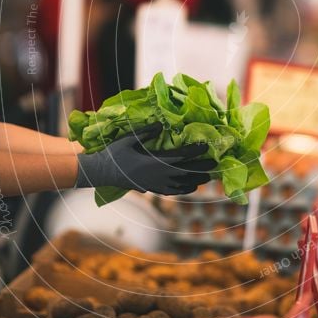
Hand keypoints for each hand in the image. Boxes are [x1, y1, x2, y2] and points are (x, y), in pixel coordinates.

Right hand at [75, 124, 214, 194]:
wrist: (101, 173)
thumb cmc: (113, 154)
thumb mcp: (128, 139)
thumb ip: (146, 132)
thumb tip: (161, 125)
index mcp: (154, 162)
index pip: (180, 156)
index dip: (195, 152)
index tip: (206, 147)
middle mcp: (158, 175)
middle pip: (186, 173)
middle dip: (201, 168)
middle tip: (216, 165)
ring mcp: (154, 184)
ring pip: (181, 185)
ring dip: (195, 181)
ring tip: (207, 178)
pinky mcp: (150, 189)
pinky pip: (171, 191)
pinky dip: (183, 189)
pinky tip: (190, 188)